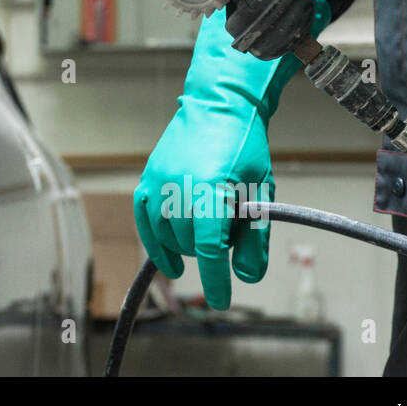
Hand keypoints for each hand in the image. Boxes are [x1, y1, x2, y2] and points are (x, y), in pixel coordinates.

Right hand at [132, 0, 330, 308]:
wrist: (219, 104)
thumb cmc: (244, 146)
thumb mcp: (261, 190)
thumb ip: (256, 236)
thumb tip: (247, 277)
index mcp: (209, 188)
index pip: (209, 248)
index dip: (215, 280)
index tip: (221, 301)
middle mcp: (177, 186)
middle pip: (191, 243)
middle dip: (213, 248)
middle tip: (233, 226)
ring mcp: (157, 181)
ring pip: (168, 236)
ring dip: (189, 243)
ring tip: (211, 222)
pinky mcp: (147, 178)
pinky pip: (145, 220)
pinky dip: (155, 243)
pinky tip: (169, 263)